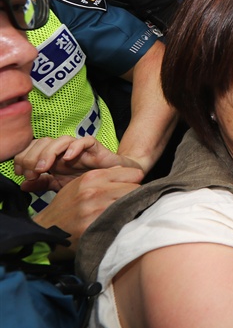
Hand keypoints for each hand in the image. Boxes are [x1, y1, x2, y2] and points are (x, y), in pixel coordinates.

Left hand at [14, 136, 141, 192]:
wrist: (116, 180)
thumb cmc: (88, 181)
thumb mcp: (61, 186)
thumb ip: (42, 185)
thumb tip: (22, 186)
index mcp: (53, 157)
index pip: (32, 149)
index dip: (23, 158)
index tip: (21, 174)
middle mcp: (64, 150)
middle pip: (43, 142)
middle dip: (32, 156)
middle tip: (32, 173)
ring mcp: (79, 148)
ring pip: (61, 140)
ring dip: (48, 153)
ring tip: (44, 168)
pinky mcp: (95, 148)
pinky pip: (85, 141)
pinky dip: (75, 148)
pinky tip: (68, 159)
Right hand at [32, 167, 143, 249]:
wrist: (46, 229)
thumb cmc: (66, 206)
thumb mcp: (79, 184)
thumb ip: (103, 176)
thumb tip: (127, 171)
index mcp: (92, 177)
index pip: (133, 174)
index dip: (134, 181)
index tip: (132, 187)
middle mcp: (94, 192)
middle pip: (135, 189)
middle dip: (134, 195)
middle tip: (129, 202)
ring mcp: (96, 210)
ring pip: (131, 204)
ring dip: (130, 208)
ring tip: (123, 212)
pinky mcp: (96, 227)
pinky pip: (122, 220)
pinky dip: (124, 221)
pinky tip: (119, 222)